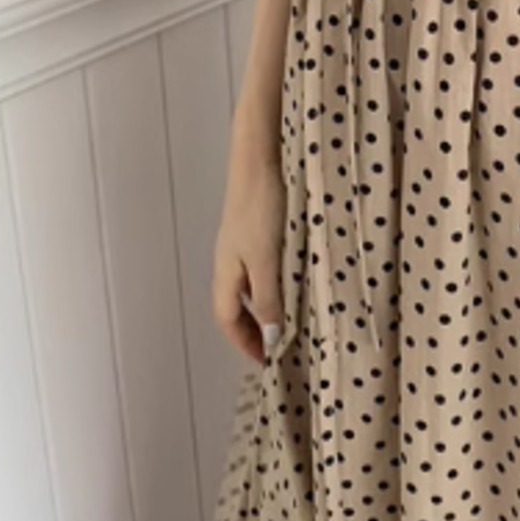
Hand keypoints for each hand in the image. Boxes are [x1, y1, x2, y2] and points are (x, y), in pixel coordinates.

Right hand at [211, 114, 286, 365]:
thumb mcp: (267, 260)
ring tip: (288, 319)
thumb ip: (269, 298)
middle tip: (276, 345)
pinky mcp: (256, 228)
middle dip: (253, 329)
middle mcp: (229, 261)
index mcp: (226, 272)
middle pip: (235, 305)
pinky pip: (260, 268)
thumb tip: (271, 337)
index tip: (265, 360)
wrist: (260, 159)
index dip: (244, 342)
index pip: (227, 318)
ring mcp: (242, 244)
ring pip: (249, 286)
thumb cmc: (261, 209)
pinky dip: (272, 284)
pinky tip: (293, 281)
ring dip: (264, 307)